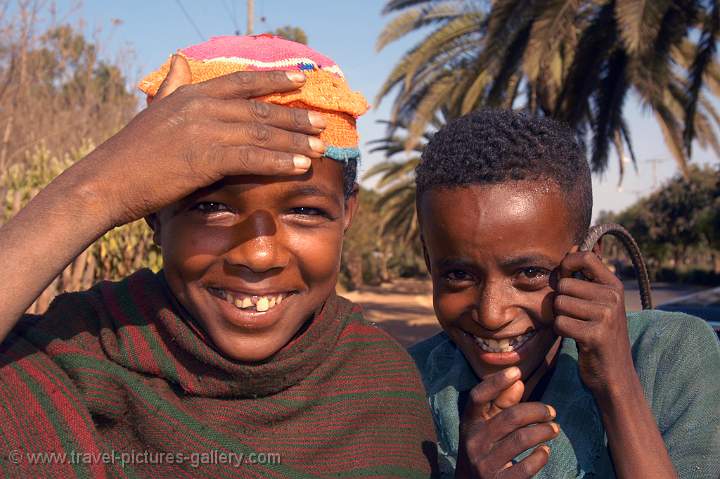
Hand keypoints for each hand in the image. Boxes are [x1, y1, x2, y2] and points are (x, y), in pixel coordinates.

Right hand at [74, 54, 326, 227]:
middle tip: (322, 124)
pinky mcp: (205, 157)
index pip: (243, 81)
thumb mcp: (155, 109)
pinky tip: (300, 166)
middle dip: (295, 117)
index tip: (302, 78)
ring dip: (295, 141)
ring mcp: (204, 130)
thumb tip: (182, 60)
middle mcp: (202, 106)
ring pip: (262, 133)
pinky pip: (253, 157)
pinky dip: (280, 161)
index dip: (275, 79)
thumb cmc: (132, 153)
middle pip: (261, 109)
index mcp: (192, 94)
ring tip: (320, 147)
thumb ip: (174, 86)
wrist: (107, 181)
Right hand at [455, 367, 558, 478]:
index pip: (479, 396)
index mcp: (469, 423)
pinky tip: (545, 451)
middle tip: (552, 412)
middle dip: (537, 411)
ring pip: (522, 439)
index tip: (517, 371)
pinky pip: (526, 466)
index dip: (496, 382)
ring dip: (544, 431)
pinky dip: (541, 456)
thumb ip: (500, 404)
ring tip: (554, 429)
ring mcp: (484, 463)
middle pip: (511, 417)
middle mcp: (474, 441)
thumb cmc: (483, 449)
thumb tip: (518, 382)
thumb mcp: (485, 426)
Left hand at [553, 250, 633, 396]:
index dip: (567, 264)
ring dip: (561, 318)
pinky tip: (577, 339)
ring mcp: (606, 316)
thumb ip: (587, 277)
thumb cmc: (599, 334)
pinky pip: (560, 323)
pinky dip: (562, 332)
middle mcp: (613, 297)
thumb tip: (574, 246)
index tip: (565, 278)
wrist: (615, 374)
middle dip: (562, 301)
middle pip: (564, 284)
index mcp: (614, 286)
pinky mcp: (595, 335)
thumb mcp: (600, 302)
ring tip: (578, 327)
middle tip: (576, 316)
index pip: (585, 257)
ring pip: (559, 304)